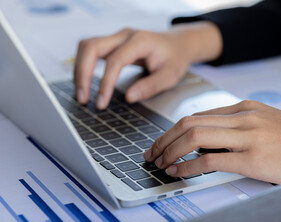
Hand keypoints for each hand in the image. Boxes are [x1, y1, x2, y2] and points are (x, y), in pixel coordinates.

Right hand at [73, 22, 221, 108]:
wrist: (177, 45)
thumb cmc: (174, 59)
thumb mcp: (170, 76)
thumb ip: (150, 86)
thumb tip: (128, 97)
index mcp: (140, 41)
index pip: (115, 60)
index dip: (105, 83)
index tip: (101, 103)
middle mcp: (125, 35)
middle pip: (92, 47)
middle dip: (82, 73)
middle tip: (83, 99)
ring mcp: (117, 38)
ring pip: (87, 46)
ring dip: (79, 69)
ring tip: (81, 94)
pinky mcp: (113, 43)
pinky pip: (91, 51)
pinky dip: (84, 66)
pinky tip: (85, 83)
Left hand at [144, 100, 280, 187]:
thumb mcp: (265, 124)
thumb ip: (237, 128)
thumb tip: (207, 144)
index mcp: (245, 108)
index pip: (197, 115)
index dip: (173, 130)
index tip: (162, 142)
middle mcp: (243, 117)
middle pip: (189, 122)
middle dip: (164, 138)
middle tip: (152, 153)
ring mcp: (248, 136)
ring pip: (195, 136)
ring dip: (171, 150)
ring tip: (161, 163)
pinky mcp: (253, 158)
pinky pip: (210, 160)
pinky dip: (188, 166)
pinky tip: (178, 172)